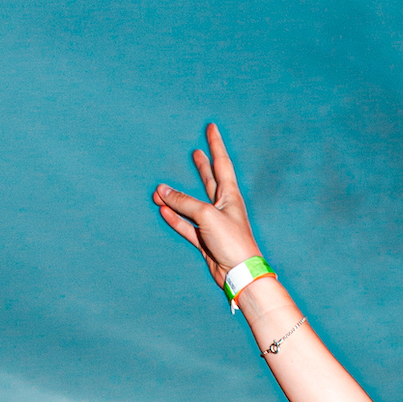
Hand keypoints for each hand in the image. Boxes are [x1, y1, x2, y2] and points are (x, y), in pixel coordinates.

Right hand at [152, 123, 263, 293]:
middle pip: (210, 181)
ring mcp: (214, 225)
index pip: (221, 163)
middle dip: (203, 167)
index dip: (216, 144)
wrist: (240, 274)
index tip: (211, 127)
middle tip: (195, 152)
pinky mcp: (206, 242)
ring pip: (192, 205)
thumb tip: (161, 192)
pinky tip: (163, 210)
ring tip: (161, 187)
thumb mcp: (207, 215)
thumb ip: (183, 202)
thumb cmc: (233, 242)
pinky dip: (174, 219)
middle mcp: (223, 208)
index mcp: (230, 196)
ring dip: (176, 197)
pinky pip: (186, 226)